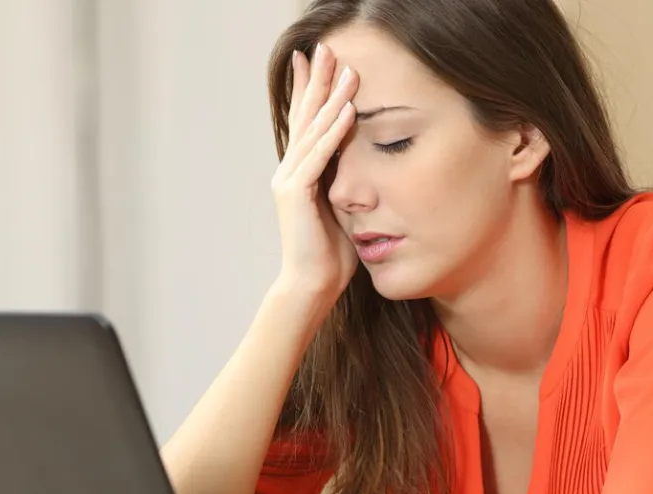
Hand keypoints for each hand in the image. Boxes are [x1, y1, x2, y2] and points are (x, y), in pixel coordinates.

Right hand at [271, 43, 359, 297]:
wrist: (311, 285)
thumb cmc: (330, 254)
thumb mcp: (341, 208)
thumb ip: (345, 182)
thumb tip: (363, 164)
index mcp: (298, 173)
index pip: (305, 123)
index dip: (310, 91)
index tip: (317, 62)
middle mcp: (289, 171)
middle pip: (304, 117)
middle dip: (316, 82)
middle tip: (325, 49)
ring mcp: (290, 181)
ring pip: (313, 131)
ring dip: (331, 99)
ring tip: (347, 71)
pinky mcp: (296, 194)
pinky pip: (319, 156)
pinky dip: (334, 132)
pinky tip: (347, 111)